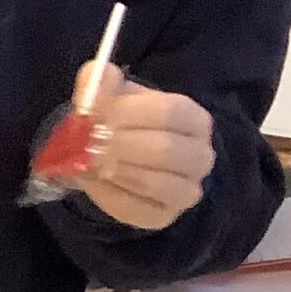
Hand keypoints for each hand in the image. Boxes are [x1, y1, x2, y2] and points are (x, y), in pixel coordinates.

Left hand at [74, 63, 215, 230]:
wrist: (110, 154)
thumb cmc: (119, 119)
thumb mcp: (109, 92)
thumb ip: (100, 80)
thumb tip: (98, 75)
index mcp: (193, 118)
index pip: (171, 113)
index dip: (131, 112)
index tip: (98, 113)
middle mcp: (200, 156)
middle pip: (168, 150)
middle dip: (123, 145)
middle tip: (90, 141)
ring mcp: (187, 190)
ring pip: (159, 184)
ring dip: (118, 171)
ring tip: (91, 160)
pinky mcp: (164, 215)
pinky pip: (141, 210)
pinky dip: (112, 195)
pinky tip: (95, 181)